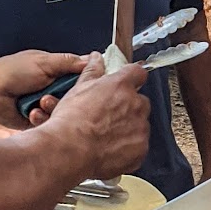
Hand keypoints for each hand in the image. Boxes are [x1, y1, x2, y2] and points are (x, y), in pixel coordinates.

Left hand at [0, 48, 88, 128]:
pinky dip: (41, 118)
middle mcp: (54, 88)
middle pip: (75, 97)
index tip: (91, 85)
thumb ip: (67, 62)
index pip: (81, 77)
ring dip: (52, 107)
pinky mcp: (39, 120)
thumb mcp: (43, 62)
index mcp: (56, 71)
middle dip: (67, 97)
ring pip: (63, 111)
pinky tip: (31, 112)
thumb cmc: (11, 72)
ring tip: (40, 102)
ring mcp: (46, 105)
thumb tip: (90, 60)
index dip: (86, 82)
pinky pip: (49, 122)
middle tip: (55, 93)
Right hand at [44, 55, 150, 179]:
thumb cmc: (71, 121)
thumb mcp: (78, 89)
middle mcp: (135, 104)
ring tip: (107, 135)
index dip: (131, 78)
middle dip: (129, 107)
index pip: (138, 73)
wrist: (70, 150)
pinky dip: (129, 147)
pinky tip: (111, 148)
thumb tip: (96, 59)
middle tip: (110, 115)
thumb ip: (92, 72)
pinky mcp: (140, 148)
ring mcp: (140, 127)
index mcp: (120, 85)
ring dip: (130, 127)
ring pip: (141, 124)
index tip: (125, 84)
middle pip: (140, 101)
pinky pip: (139, 145)